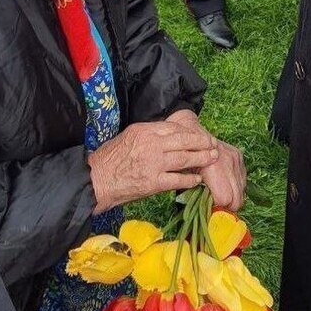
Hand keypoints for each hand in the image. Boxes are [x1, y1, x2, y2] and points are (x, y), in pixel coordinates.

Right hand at [88, 120, 218, 212]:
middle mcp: (151, 144)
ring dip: (201, 158)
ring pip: (184, 158)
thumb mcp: (129, 136)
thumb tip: (169, 136)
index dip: (191, 132)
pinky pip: (177, 179)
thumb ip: (149, 135)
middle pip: (184, 140)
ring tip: (212, 158)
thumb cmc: (110, 159)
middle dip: (202, 142)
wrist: (97, 180)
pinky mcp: (153, 182)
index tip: (200, 135)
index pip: (175, 128)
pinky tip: (198, 179)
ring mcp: (153, 163)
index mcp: (145, 130)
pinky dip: (190, 179)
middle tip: (213, 144)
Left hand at [167, 110, 245, 210]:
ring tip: (217, 192)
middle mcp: (228, 161)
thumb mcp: (182, 176)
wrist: (189, 130)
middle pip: (237, 198)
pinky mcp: (239, 156)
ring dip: (231, 195)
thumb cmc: (182, 155)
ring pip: (242, 191)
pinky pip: (242, 180)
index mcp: (212, 166)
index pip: (225, 198)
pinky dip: (235, 185)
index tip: (209, 208)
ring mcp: (235, 158)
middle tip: (214, 205)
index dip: (216, 207)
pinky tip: (223, 182)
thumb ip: (193, 195)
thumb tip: (203, 213)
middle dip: (226, 206)